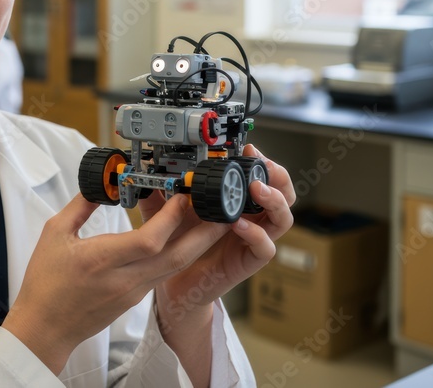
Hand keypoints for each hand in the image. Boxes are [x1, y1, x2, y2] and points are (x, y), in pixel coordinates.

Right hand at [2, 190, 233, 374]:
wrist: (45, 328)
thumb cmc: (45, 283)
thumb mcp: (54, 234)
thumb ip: (81, 205)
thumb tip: (102, 183)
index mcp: (102, 260)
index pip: (150, 240)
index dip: (171, 217)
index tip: (181, 196)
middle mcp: (124, 279)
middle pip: (177, 257)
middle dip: (204, 234)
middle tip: (224, 211)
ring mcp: (133, 292)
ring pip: (175, 267)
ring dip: (197, 244)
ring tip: (213, 221)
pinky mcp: (135, 298)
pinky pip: (162, 273)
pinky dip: (177, 254)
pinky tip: (182, 238)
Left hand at [139, 145, 295, 329]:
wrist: (177, 284)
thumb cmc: (180, 246)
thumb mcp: (167, 214)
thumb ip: (161, 196)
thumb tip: (148, 176)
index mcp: (236, 203)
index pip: (262, 177)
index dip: (261, 161)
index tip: (247, 148)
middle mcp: (251, 218)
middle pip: (284, 193)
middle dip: (278, 175)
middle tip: (263, 165)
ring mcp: (252, 240)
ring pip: (283, 219)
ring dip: (274, 201)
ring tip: (257, 190)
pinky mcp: (248, 262)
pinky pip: (265, 248)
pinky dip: (256, 234)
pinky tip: (239, 225)